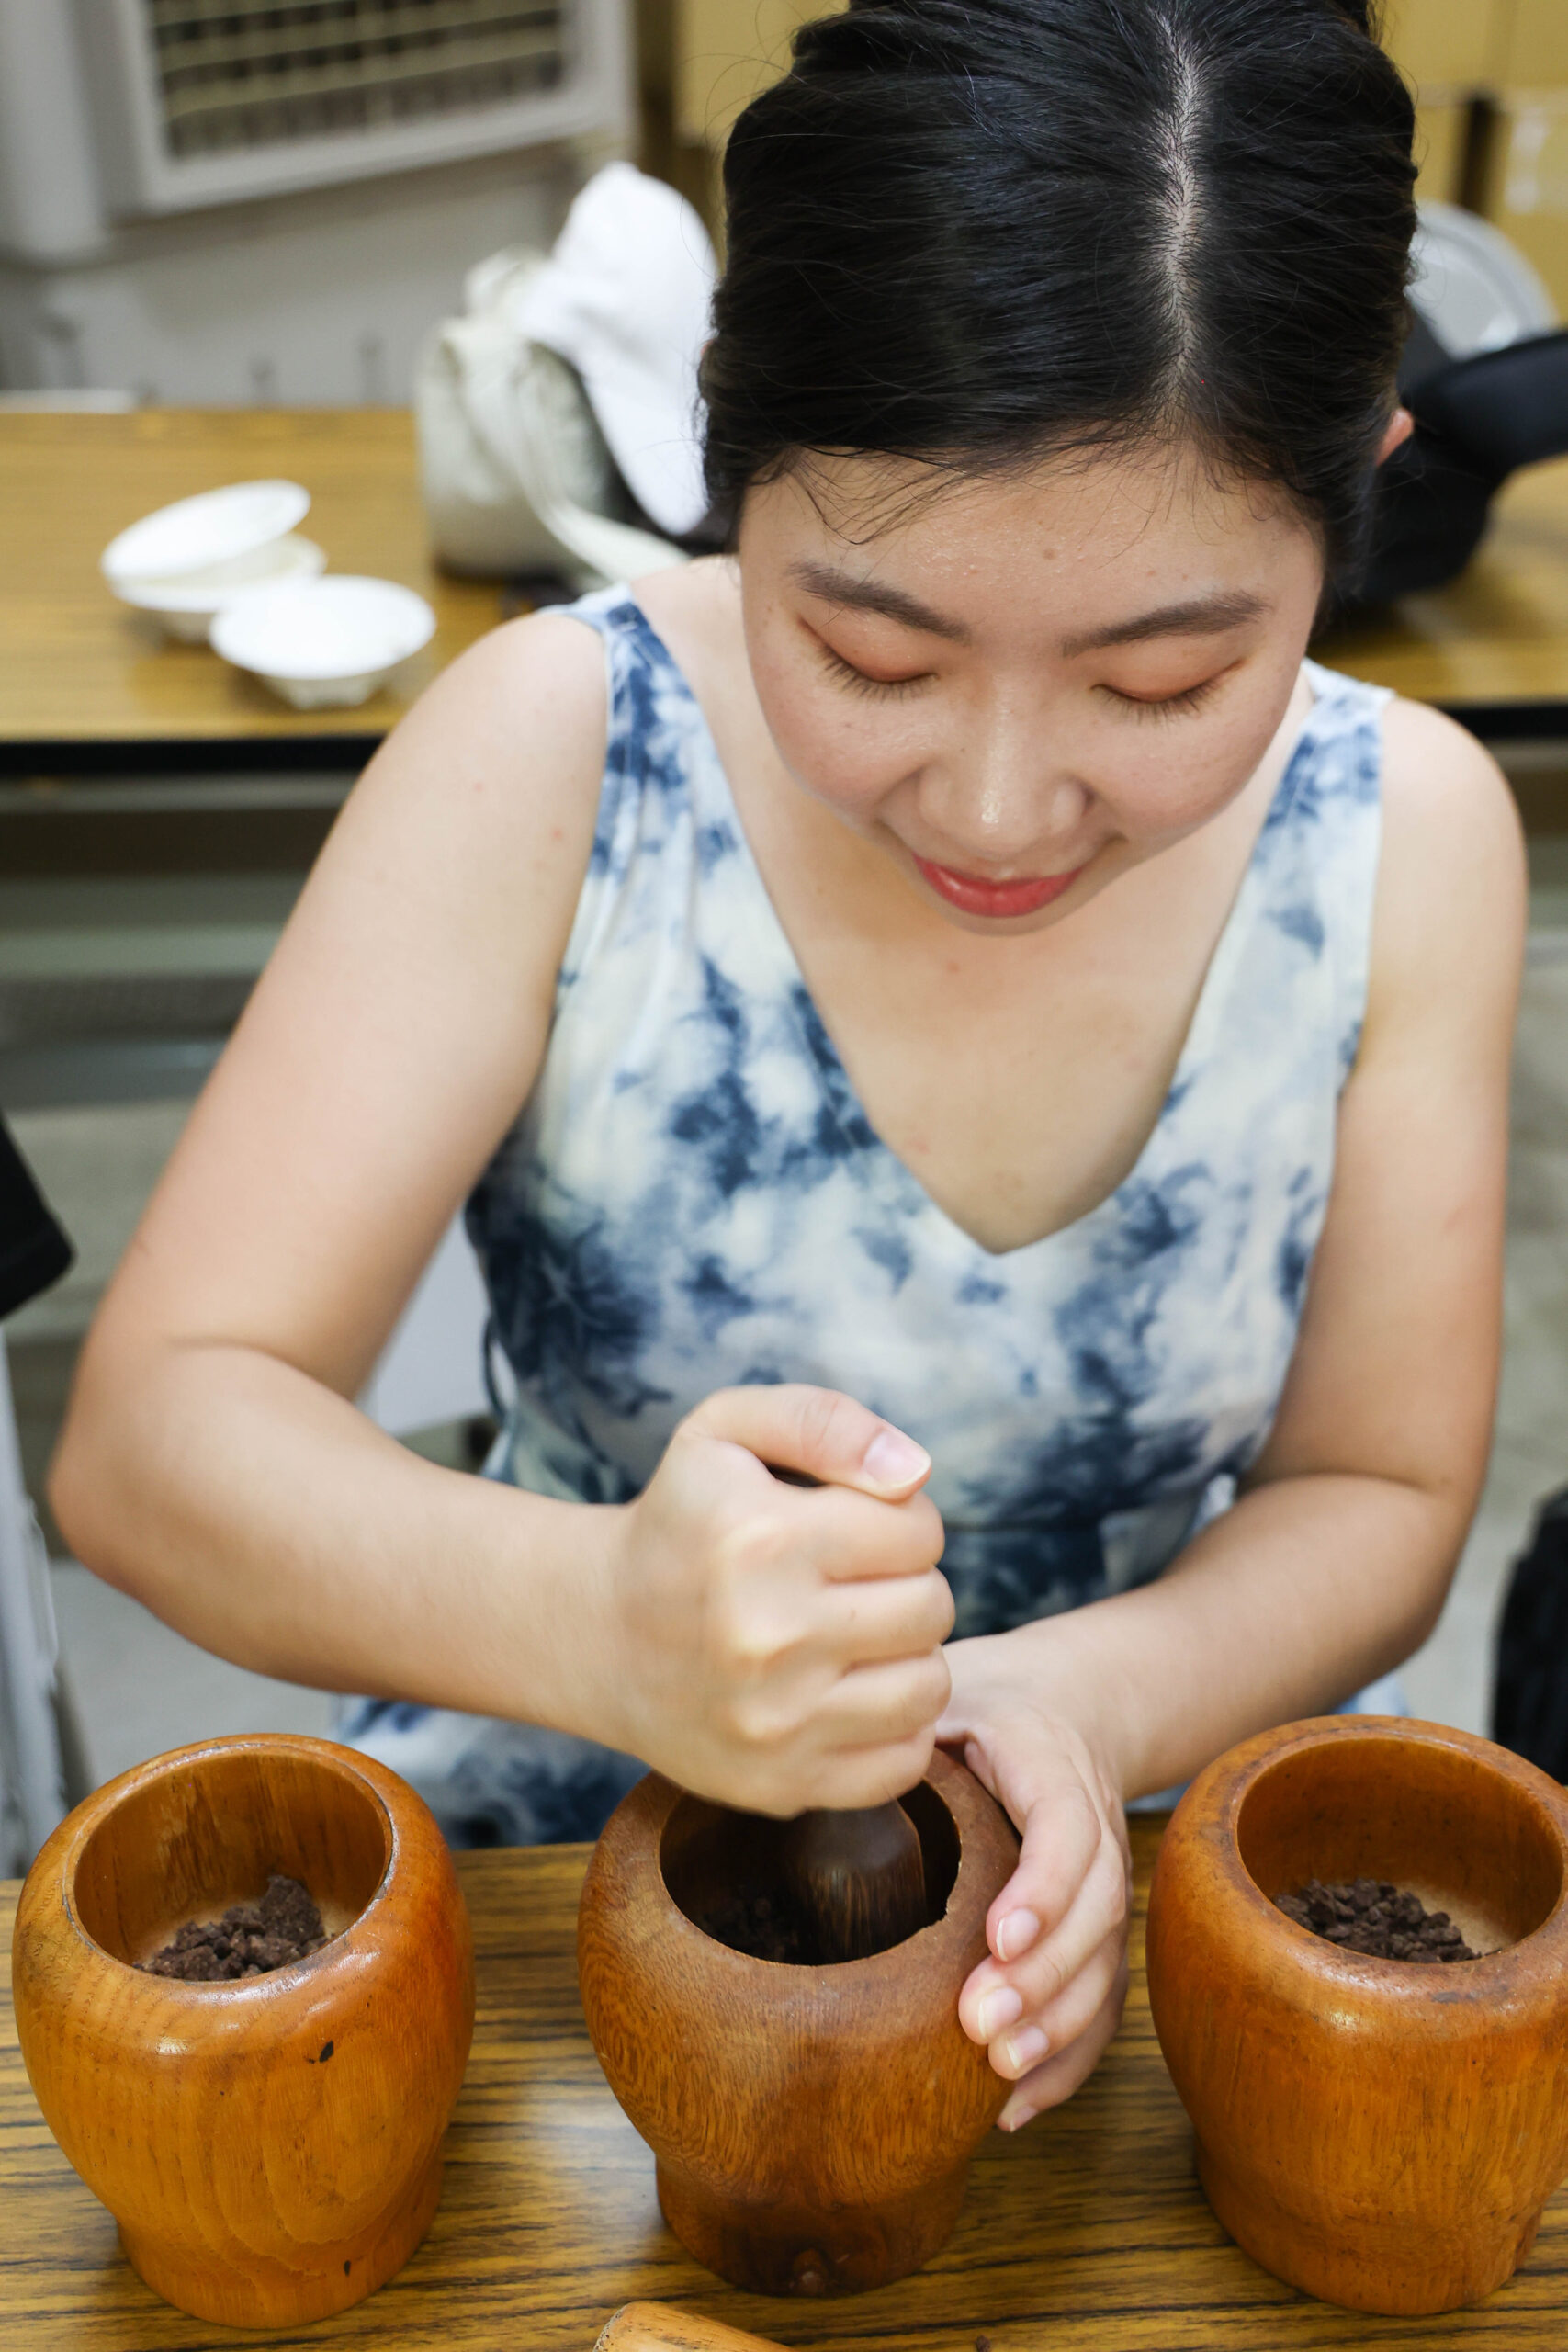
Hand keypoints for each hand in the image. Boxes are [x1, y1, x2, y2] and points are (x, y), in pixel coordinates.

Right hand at [596, 1386, 953, 1814]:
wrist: (597, 1634)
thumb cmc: (682, 1521)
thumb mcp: (728, 1430)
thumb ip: (826, 1421)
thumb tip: (914, 1471)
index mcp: (761, 1537)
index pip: (919, 1529)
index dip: (898, 1521)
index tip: (853, 1530)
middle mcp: (768, 1634)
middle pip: (932, 1607)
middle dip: (906, 1585)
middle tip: (852, 1585)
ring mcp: (774, 1722)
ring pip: (929, 1687)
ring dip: (906, 1657)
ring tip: (855, 1638)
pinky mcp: (780, 1785)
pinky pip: (903, 1762)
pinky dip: (894, 1728)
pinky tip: (848, 1694)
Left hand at [940, 1633, 1131, 2129]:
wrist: (1062, 1703)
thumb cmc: (978, 1703)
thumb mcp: (942, 1693)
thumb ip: (899, 1732)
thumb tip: (816, 1771)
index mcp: (1049, 1758)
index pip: (1065, 1825)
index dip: (1042, 1886)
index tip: (999, 1937)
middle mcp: (1092, 1821)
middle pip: (1094, 1907)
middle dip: (1044, 1977)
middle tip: (981, 2026)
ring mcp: (1102, 1879)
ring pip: (1105, 1962)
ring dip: (1058, 2026)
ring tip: (999, 2074)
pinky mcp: (1095, 1927)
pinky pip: (1100, 1998)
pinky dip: (1067, 2058)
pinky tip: (1016, 2104)